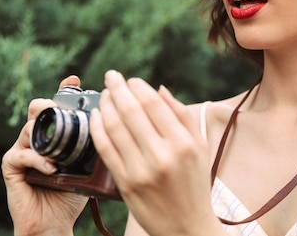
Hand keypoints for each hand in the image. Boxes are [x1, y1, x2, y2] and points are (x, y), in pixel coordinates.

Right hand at [1, 76, 88, 235]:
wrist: (53, 223)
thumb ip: (94, 146)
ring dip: (47, 138)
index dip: (64, 89)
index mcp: (53, 133)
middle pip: (37, 107)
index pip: (56, 104)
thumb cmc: (71, 194)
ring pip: (29, 128)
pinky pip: (22, 154)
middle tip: (64, 113)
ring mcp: (21, 149)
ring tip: (61, 152)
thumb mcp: (87, 165)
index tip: (75, 80)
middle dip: (50, 106)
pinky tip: (51, 168)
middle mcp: (35, 136)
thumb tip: (115, 125)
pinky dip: (38, 160)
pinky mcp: (11, 166)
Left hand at [89, 71, 223, 235]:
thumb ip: (182, 115)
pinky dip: (98, 129)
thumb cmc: (195, 183)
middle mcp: (162, 155)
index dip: (138, 87)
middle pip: (131, 112)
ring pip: (115, 128)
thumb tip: (159, 89)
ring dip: (106, 106)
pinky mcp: (125, 184)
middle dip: (117, 89)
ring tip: (104, 94)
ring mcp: (141, 171)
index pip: (154, 104)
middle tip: (111, 76)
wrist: (187, 226)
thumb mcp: (200, 146)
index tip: (131, 80)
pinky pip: (105, 150)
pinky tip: (96, 116)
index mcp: (182, 143)